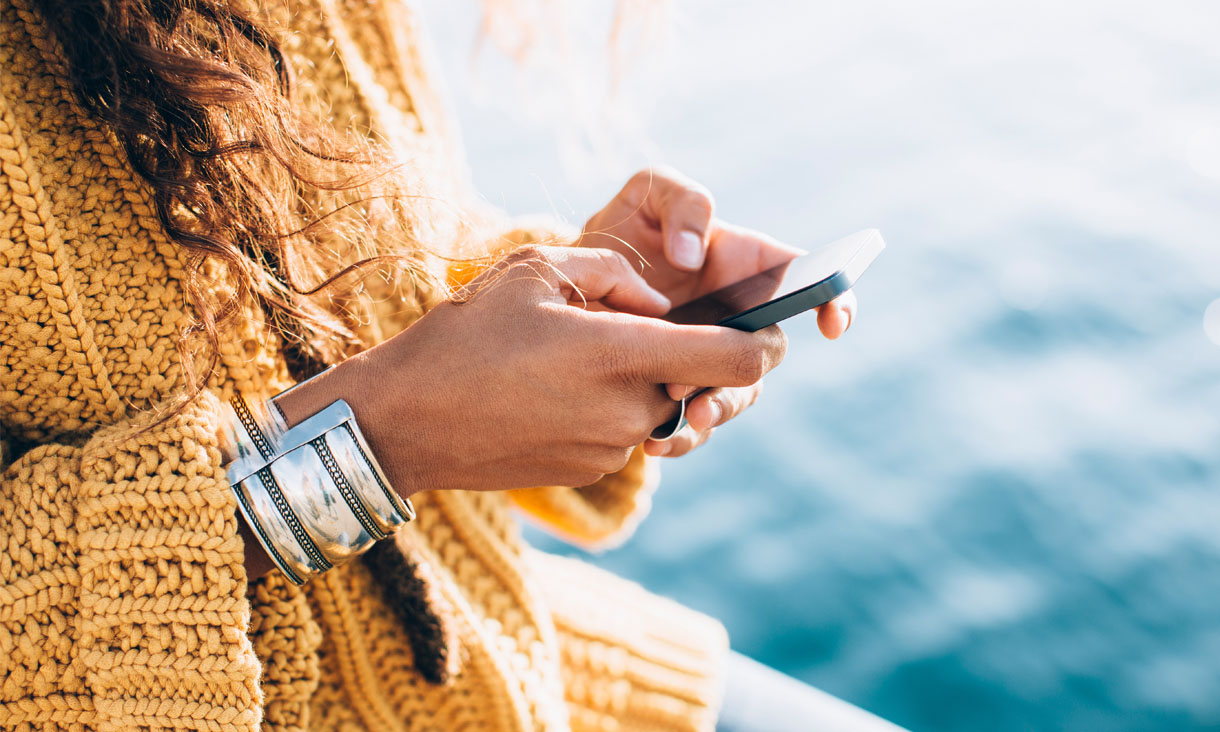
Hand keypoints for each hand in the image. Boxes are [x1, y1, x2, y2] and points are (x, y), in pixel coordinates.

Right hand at [276, 246, 786, 493]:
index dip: (764, 340)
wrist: (404, 421)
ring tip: (577, 355)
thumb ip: (616, 275)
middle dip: (684, 355)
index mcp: (624, 357)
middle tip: (636, 327)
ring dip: (642, 380)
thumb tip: (659, 302)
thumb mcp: (536, 270)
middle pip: (699, 384)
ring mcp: (610, 450)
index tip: (765, 325)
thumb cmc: (464, 336)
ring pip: (660, 407)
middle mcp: (630, 412)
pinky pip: (626, 432)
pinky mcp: (589, 472)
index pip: (738, 360)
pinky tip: (556, 387)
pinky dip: (611, 406)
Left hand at [579, 166, 855, 456]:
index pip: (807, 282)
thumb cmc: (624, 230)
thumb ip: (682, 202)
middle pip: (766, 355)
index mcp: (748, 267)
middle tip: (707, 378)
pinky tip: (653, 442)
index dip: (835, 300)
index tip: (831, 323)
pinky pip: (694, 425)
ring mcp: (711, 358)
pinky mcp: (679, 389)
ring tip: (682, 418)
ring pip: (735, 396)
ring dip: (716, 411)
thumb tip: (692, 255)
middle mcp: (738, 319)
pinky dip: (680, 438)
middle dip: (746, 372)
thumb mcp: (648, 195)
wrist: (571, 283)